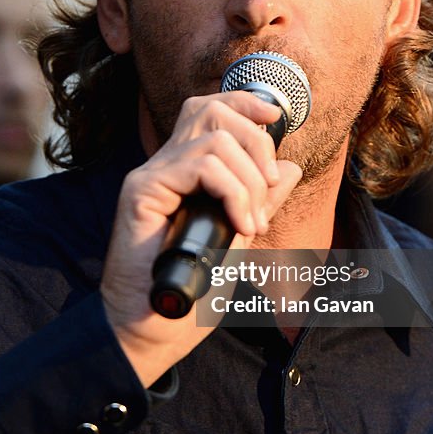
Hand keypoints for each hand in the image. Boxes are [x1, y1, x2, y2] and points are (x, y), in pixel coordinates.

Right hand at [101, 91, 301, 385]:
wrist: (153, 329)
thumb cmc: (191, 291)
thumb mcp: (239, 239)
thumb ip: (260, 202)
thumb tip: (290, 167)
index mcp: (184, 171)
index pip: (209, 110)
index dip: (244, 103)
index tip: (275, 117)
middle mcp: (163, 166)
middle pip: (209, 109)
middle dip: (255, 140)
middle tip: (269, 187)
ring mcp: (150, 176)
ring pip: (214, 138)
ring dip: (249, 179)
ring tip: (252, 221)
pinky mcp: (142, 191)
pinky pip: (201, 166)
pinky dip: (233, 192)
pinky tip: (239, 226)